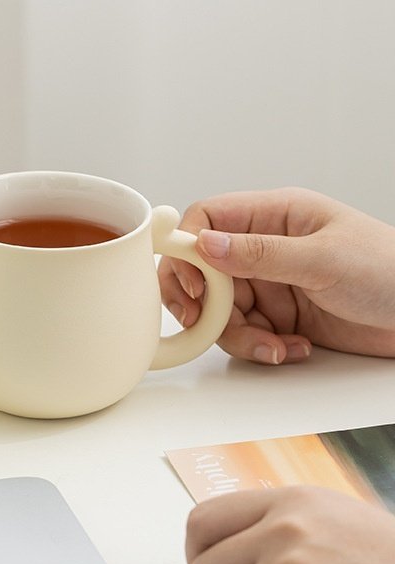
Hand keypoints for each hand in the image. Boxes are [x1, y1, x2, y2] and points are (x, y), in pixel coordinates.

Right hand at [158, 187, 394, 362]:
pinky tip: (291, 348)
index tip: (193, 283)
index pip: (206, 219)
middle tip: (200, 322)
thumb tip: (204, 244)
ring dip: (237, 334)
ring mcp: (269, 283)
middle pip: (202, 270)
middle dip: (200, 300)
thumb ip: (260, 253)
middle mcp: (265, 248)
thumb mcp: (324, 260)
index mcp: (275, 216)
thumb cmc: (391, 271)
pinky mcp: (277, 316)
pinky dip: (260, 347)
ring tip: (272, 344)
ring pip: (219, 309)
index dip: (188, 250)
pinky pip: (244, 333)